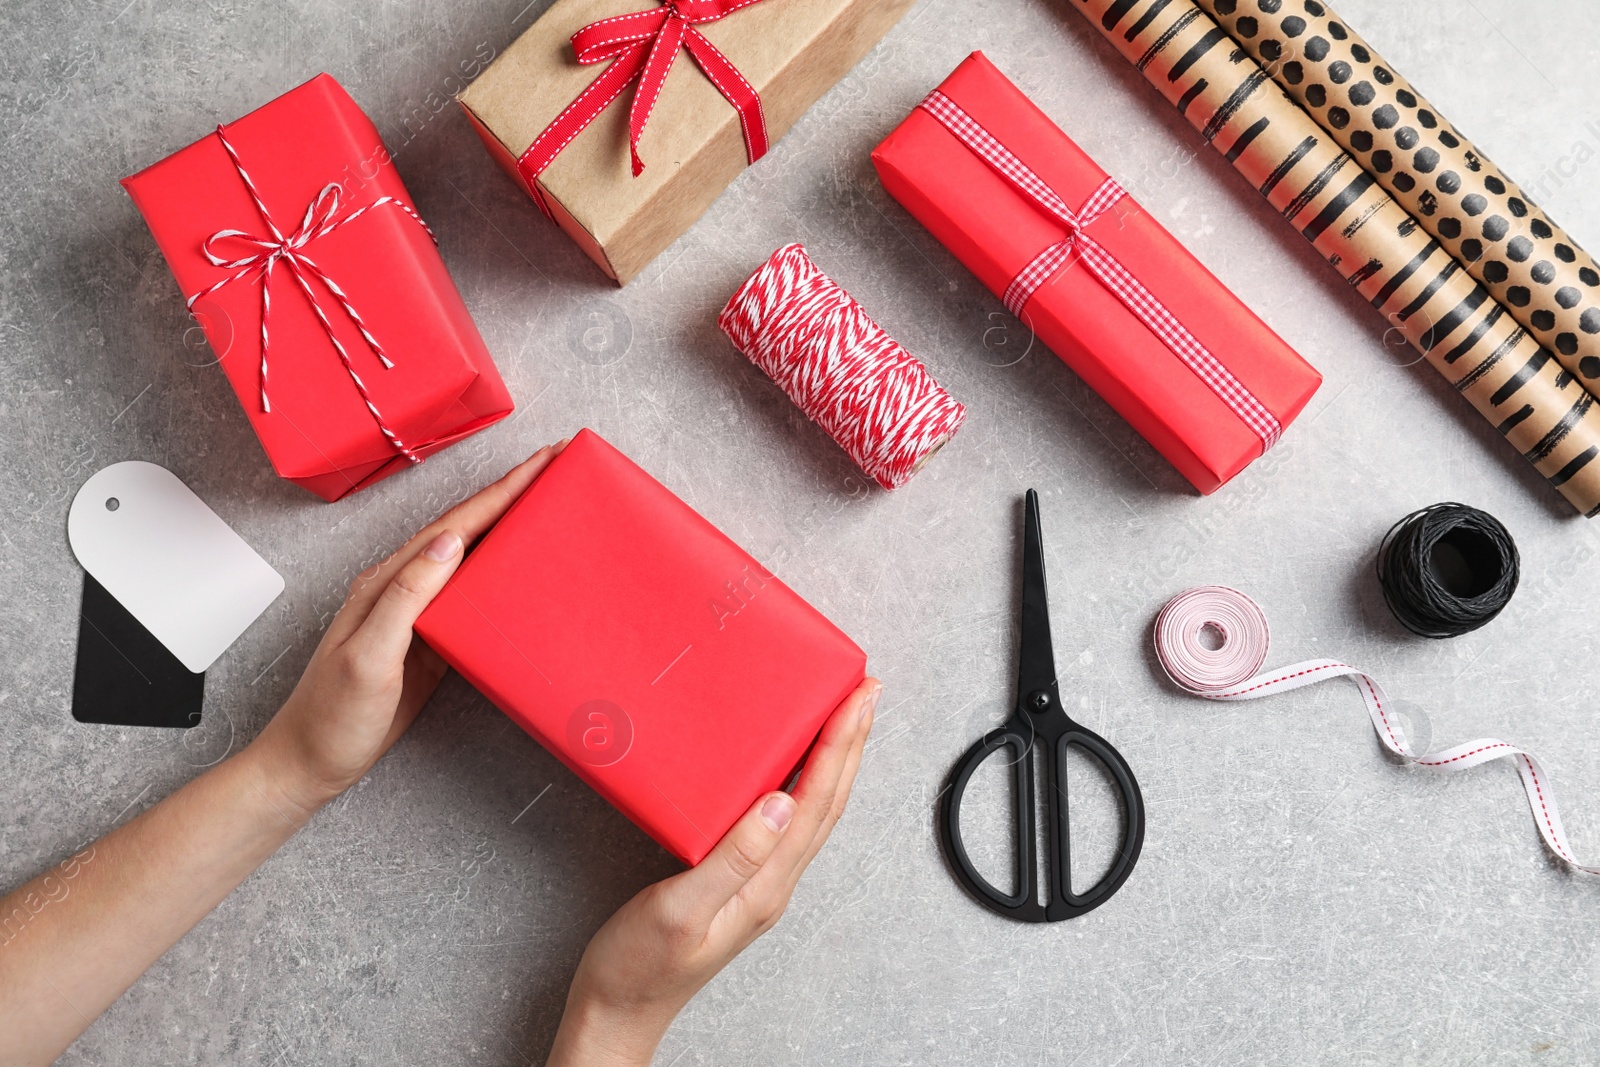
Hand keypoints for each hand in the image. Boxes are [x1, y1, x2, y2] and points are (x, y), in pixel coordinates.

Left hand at [249, 441, 566, 816]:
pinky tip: (523, 571)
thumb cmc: (331, 716)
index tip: (539, 464)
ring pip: (473, 558)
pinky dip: (501, 574)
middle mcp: (403, 587)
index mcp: (388, 582)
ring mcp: (418, 614)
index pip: (454, 526)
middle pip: (467, 529)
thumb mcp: (367, 656)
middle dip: (511, 495)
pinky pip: (473, 597)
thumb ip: (406, 597)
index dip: (500, 493)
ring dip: (509, 528)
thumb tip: (449, 543)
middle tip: (555, 467)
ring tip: (548, 504)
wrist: (311, 763)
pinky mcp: (431, 642)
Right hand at [545, 678, 881, 1066]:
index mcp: (766, 884)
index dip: (841, 744)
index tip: (858, 698)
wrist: (616, 1011)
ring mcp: (759, 883)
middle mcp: (773, 882)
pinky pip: (785, 821)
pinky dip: (800, 782)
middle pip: (828, 801)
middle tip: (866, 692)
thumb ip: (732, 858)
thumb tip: (781, 804)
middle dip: (851, 742)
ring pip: (812, 810)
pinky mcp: (738, 881)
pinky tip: (791, 768)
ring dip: (832, 759)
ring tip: (843, 718)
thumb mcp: (679, 909)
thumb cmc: (639, 968)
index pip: (817, 800)